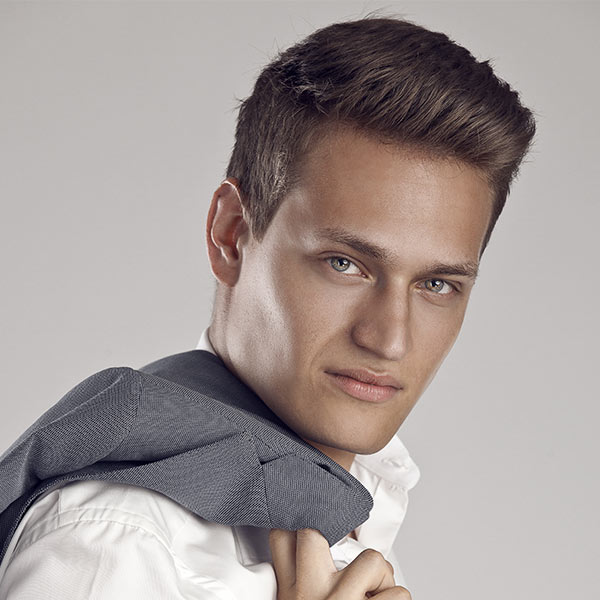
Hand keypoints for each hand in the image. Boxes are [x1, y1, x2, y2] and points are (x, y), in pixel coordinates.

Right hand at [269, 528, 411, 599]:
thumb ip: (301, 588)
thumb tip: (314, 561)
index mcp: (292, 596)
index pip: (281, 539)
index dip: (295, 524)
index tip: (311, 524)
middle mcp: (311, 594)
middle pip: (317, 534)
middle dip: (336, 540)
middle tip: (348, 563)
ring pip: (374, 560)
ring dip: (383, 580)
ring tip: (376, 598)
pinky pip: (399, 594)